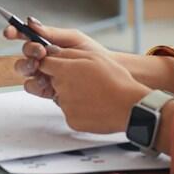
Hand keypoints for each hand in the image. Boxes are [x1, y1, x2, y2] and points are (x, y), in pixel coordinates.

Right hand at [4, 17, 101, 99]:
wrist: (106, 74)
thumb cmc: (91, 53)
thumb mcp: (73, 39)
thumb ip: (51, 33)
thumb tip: (31, 21)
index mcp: (45, 43)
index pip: (24, 35)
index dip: (14, 32)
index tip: (9, 32)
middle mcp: (41, 58)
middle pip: (23, 54)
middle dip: (28, 51)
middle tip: (40, 51)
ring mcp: (43, 74)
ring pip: (24, 70)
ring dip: (28, 67)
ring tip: (40, 66)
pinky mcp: (46, 90)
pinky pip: (32, 87)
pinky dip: (36, 83)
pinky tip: (46, 81)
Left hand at [21, 30, 148, 134]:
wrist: (129, 107)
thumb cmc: (116, 80)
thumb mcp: (94, 57)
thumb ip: (69, 53)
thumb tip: (52, 53)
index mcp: (64, 70)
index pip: (44, 64)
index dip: (54, 64)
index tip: (62, 66)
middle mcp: (60, 88)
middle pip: (53, 82)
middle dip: (65, 80)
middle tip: (85, 82)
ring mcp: (65, 106)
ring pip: (62, 98)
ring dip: (73, 96)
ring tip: (93, 94)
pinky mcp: (71, 120)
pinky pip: (71, 113)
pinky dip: (80, 110)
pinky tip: (94, 106)